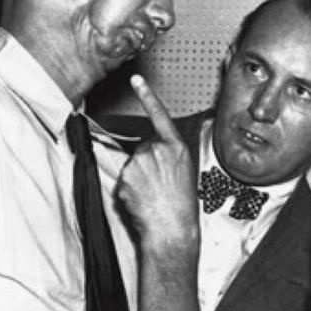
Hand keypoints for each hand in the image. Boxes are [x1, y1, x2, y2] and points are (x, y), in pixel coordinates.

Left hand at [118, 75, 198, 257]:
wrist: (172, 230)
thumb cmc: (183, 206)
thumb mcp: (186, 172)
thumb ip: (169, 156)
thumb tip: (154, 155)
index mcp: (175, 147)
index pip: (159, 115)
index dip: (147, 95)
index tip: (137, 80)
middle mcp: (155, 151)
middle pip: (143, 149)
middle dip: (148, 163)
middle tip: (161, 185)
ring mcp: (138, 164)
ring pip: (133, 165)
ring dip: (139, 178)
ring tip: (154, 195)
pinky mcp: (124, 178)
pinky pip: (125, 180)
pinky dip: (131, 189)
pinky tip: (143, 200)